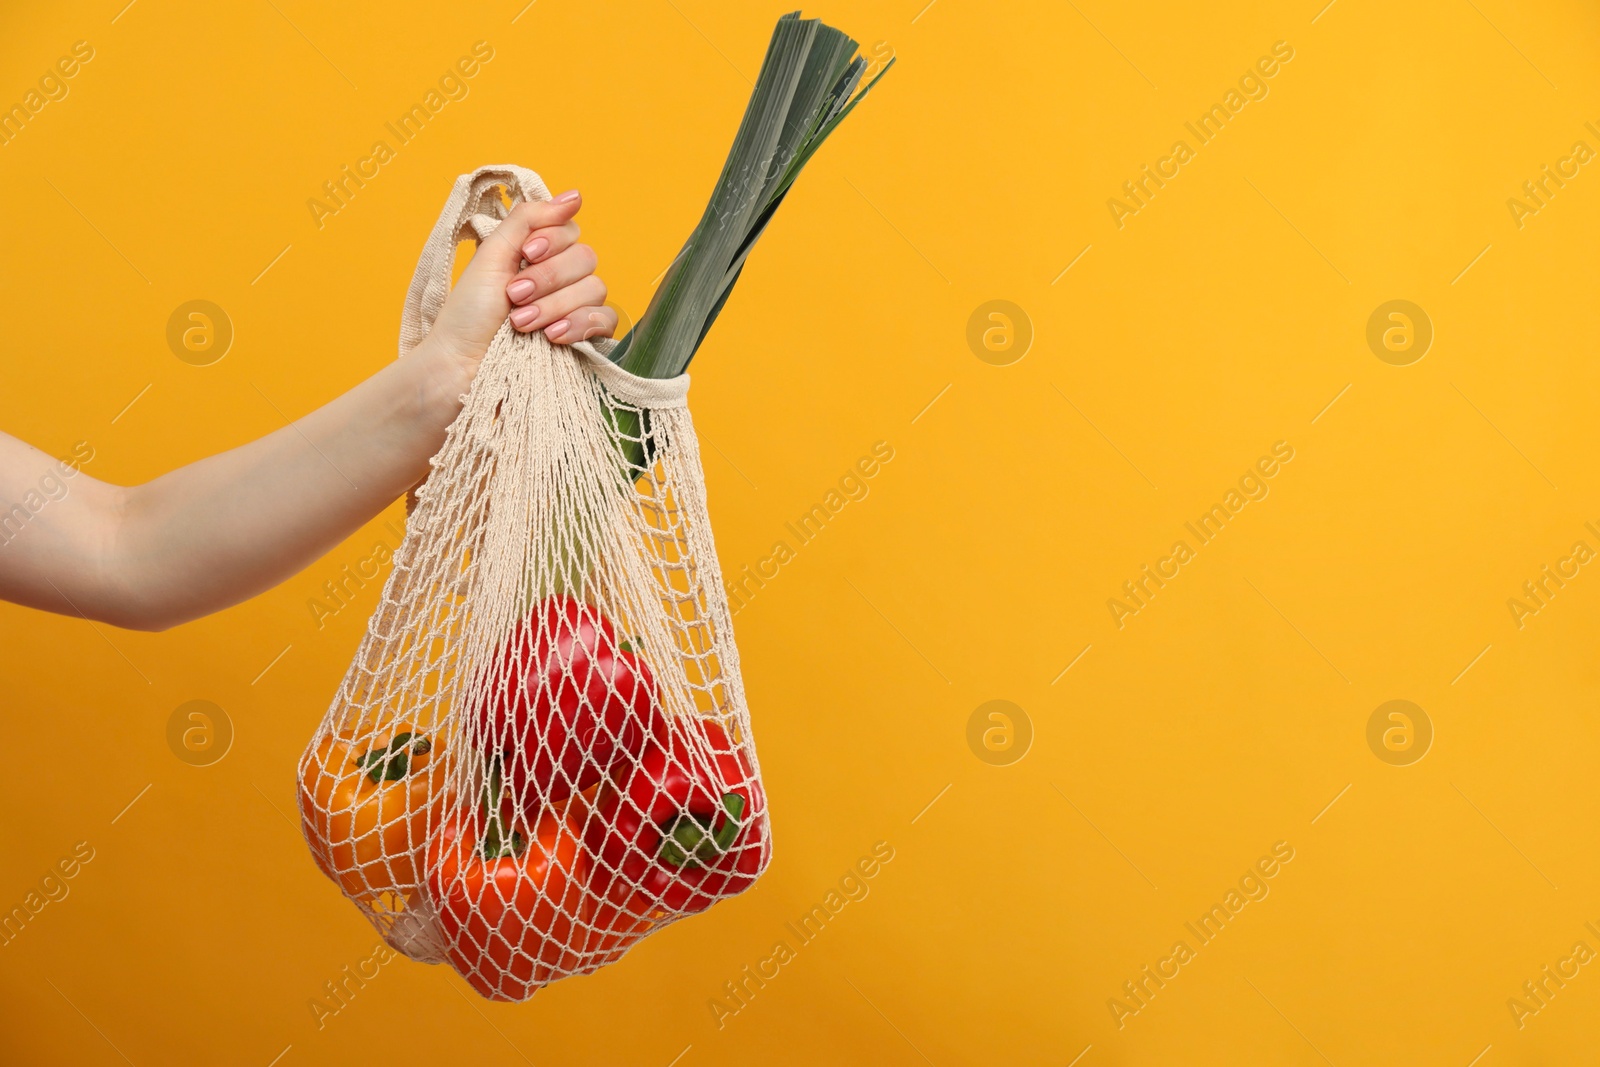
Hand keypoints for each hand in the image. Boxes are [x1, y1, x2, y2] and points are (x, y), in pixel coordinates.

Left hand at [424, 190, 616, 371]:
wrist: (462, 365)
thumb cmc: (468, 315)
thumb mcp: (492, 256)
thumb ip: (529, 219)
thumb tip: (574, 196)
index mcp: (538, 255)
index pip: (571, 231)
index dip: (552, 241)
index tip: (525, 254)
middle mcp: (561, 279)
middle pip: (585, 258)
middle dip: (548, 277)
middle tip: (514, 296)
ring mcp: (574, 309)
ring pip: (595, 289)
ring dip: (555, 305)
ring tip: (521, 324)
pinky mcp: (584, 339)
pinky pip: (606, 320)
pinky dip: (580, 324)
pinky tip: (553, 337)